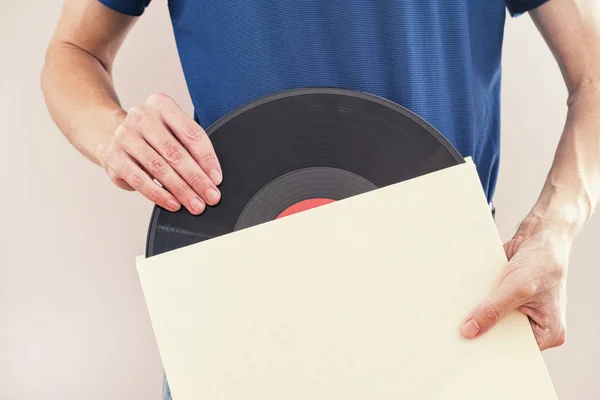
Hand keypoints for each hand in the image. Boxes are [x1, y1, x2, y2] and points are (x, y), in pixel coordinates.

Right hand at [102, 93, 221, 213]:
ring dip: (181, 190)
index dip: (207, 158)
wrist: (114, 137)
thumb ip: (191, 148)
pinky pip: (140, 180)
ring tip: (195, 204)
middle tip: (210, 197)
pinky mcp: (113, 156)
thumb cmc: (154, 137)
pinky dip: (159, 195)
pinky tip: (173, 204)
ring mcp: (125, 135)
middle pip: (175, 152)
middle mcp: (141, 116)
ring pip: (158, 167)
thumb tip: (212, 178)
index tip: (217, 179)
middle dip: (196, 179)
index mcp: (162, 104)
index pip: (191, 133)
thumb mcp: (173, 132)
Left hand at [460, 215, 570, 349]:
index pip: (516, 349)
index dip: (493, 349)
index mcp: (547, 332)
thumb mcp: (518, 288)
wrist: (538, 237)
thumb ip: (494, 310)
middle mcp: (534, 325)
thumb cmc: (542, 262)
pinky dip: (476, 304)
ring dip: (477, 317)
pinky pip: (487, 306)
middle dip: (483, 332)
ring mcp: (519, 312)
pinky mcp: (505, 299)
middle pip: (502, 336)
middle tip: (459, 335)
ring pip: (492, 321)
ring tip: (455, 319)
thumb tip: (470, 330)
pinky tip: (460, 303)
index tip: (469, 349)